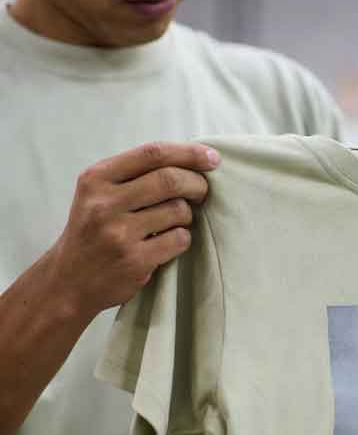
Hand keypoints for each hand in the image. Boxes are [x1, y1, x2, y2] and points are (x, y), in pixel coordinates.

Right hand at [50, 141, 220, 318]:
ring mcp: (119, 233)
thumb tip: (190, 159)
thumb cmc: (93, 230)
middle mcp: (104, 203)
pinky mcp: (134, 260)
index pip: (152, 154)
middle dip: (196, 184)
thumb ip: (133, 175)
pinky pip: (179, 239)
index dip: (188, 153)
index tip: (212, 158)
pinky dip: (183, 238)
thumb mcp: (98, 194)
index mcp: (96, 178)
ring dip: (187, 215)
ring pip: (178, 210)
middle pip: (170, 180)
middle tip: (202, 191)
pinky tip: (169, 242)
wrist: (68, 281)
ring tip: (176, 221)